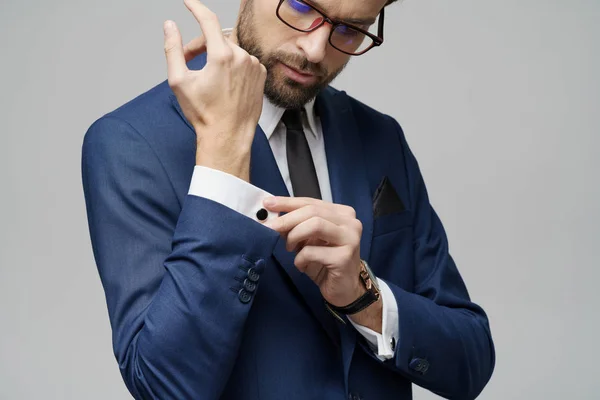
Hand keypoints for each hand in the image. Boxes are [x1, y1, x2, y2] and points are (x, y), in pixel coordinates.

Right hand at [163, 0, 266, 180]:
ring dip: (217, 55)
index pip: (208, 19)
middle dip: (200, 45)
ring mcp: (254, 66)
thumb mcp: (179, 81)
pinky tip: (225, 83)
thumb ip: (173, 49)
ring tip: (208, 77)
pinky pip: (244, 60)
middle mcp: (241, 57)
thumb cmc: (205, 114)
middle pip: (217, 38)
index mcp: (221, 56)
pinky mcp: (261, 75)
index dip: (196, 7)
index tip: (189, 2)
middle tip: (188, 60)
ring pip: (231, 49)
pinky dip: (233, 65)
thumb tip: (170, 26)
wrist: (228, 135)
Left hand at [263, 197, 365, 306]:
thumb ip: (295, 226)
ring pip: (315, 225)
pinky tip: (302, 265)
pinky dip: (300, 258)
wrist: (344, 290)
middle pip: (312, 211)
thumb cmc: (325, 263)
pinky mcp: (344, 257)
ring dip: (294, 236)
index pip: (311, 202)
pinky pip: (312, 251)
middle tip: (268, 228)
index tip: (267, 204)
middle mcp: (350, 222)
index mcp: (342, 213)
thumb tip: (272, 217)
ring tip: (289, 248)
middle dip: (286, 219)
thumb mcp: (308, 240)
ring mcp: (350, 239)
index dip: (287, 202)